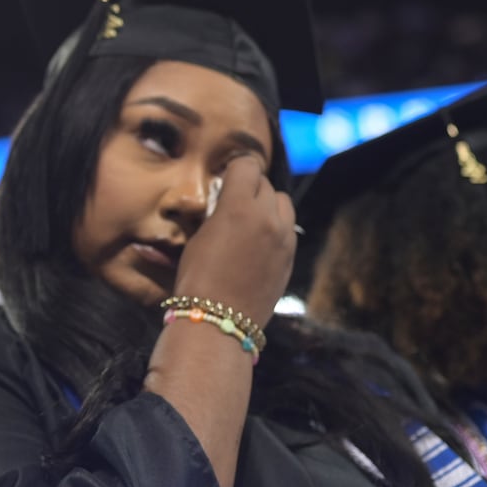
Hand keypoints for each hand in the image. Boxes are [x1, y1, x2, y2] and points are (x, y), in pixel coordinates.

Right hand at [172, 156, 294, 327]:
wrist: (218, 320)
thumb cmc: (196, 278)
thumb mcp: (197, 237)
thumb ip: (216, 211)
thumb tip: (222, 199)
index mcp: (238, 207)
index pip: (247, 166)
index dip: (236, 169)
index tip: (226, 178)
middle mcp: (267, 218)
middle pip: (265, 184)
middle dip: (250, 187)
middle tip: (233, 201)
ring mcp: (284, 239)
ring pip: (283, 204)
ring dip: (268, 205)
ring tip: (250, 220)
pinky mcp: (290, 258)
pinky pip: (287, 229)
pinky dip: (275, 228)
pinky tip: (258, 243)